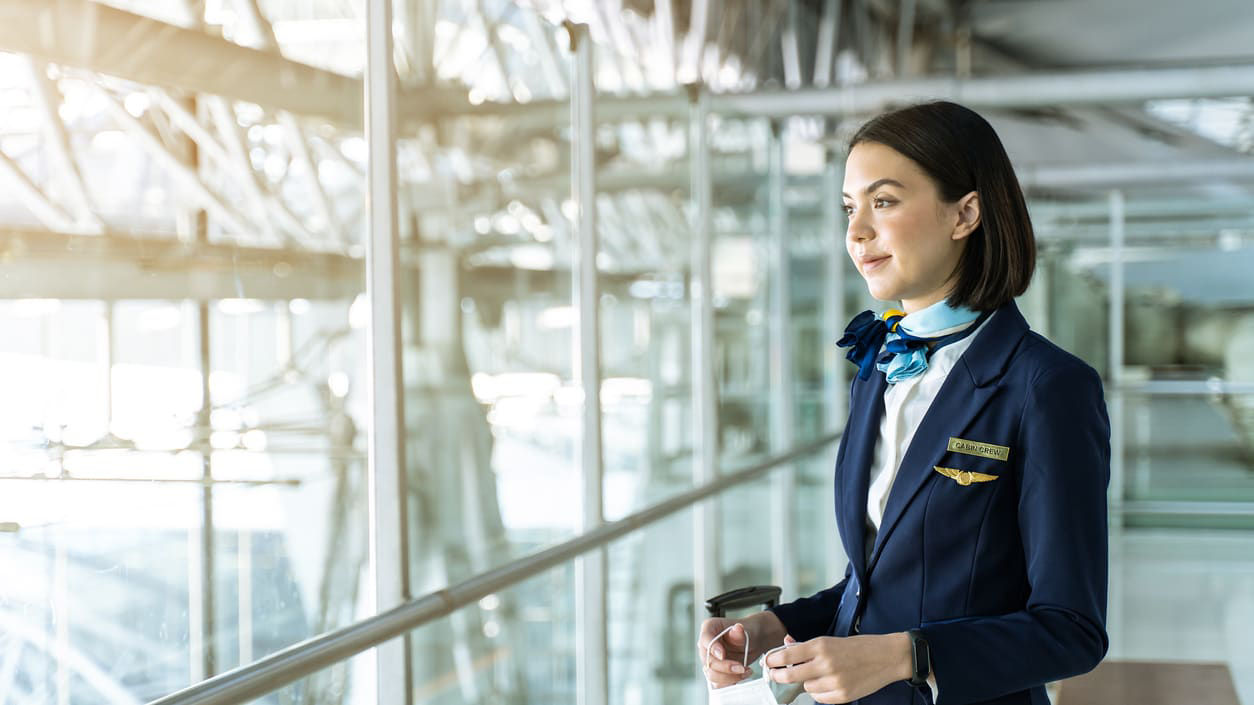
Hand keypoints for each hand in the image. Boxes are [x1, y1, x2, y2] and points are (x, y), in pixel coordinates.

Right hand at [697, 611, 786, 687]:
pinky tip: (742, 675)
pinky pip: (718, 683)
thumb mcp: (746, 629)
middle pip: (708, 661)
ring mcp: (710, 660)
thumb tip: (737, 628)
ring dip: (729, 677)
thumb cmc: (747, 631)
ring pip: (712, 675)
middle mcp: (706, 645)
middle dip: (725, 667)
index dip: (712, 649)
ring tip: (745, 671)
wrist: (754, 641)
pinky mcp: (716, 672)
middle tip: (741, 667)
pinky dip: (730, 682)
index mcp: (709, 628)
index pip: (705, 640)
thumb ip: (739, 632)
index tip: (722, 655)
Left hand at [763, 632, 912, 703]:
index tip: (768, 662)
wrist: (887, 657)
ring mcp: (834, 681)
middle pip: (790, 675)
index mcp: (821, 645)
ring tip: (817, 675)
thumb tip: (786, 643)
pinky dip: (819, 692)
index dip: (773, 660)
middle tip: (774, 675)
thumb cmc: (858, 647)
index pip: (787, 655)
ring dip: (806, 683)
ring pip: (806, 688)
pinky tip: (828, 683)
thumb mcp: (830, 640)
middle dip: (778, 676)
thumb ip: (807, 645)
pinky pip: (819, 698)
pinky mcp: (842, 695)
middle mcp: (826, 663)